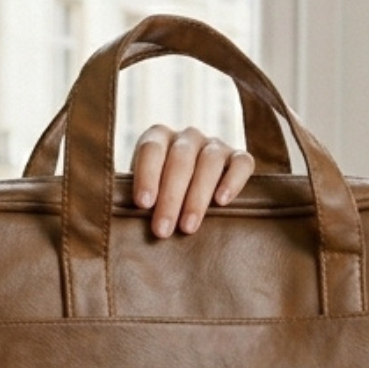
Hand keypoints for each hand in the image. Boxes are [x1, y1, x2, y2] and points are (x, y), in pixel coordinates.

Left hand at [131, 124, 254, 237]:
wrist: (192, 197)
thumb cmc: (161, 198)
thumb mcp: (145, 194)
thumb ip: (139, 200)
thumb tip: (127, 218)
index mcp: (158, 137)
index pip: (151, 149)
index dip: (147, 175)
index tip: (143, 204)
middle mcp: (187, 137)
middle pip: (180, 159)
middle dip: (170, 197)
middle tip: (162, 230)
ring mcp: (215, 145)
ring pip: (209, 162)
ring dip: (197, 197)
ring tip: (188, 227)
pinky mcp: (239, 158)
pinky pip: (241, 163)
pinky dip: (232, 181)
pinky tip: (222, 202)